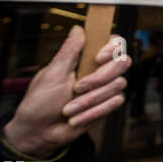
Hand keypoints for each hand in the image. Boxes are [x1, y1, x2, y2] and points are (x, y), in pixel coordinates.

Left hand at [2, 26, 129, 159]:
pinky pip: (115, 103)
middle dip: (100, 78)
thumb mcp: (52, 73)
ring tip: (69, 108)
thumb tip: (78, 29)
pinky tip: (77, 117)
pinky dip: (93, 112)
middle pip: (122, 63)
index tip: (98, 57)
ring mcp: (104, 88)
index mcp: (83, 59)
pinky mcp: (107, 105)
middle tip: (78, 87)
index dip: (112, 48)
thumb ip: (69, 51)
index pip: (112, 43)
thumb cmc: (40, 102)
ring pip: (117, 86)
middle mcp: (98, 71)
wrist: (40, 132)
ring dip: (90, 100)